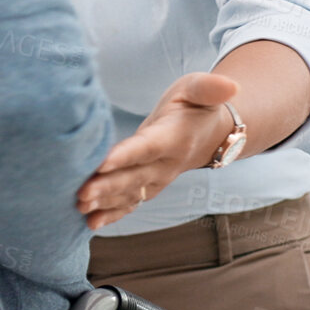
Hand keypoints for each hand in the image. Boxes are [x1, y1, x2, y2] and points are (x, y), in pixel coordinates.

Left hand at [76, 72, 239, 229]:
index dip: (126, 156)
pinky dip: (111, 215)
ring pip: (130, 194)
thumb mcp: (200, 90)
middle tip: (80, 194)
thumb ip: (209, 87)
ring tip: (79, 207)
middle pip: (134, 177)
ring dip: (104, 203)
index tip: (102, 164)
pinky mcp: (148, 187)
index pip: (148, 148)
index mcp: (174, 138)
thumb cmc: (196, 107)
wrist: (210, 136)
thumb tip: (230, 85)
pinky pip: (131, 204)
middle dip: (107, 187)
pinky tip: (90, 223)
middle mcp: (166, 164)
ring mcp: (157, 180)